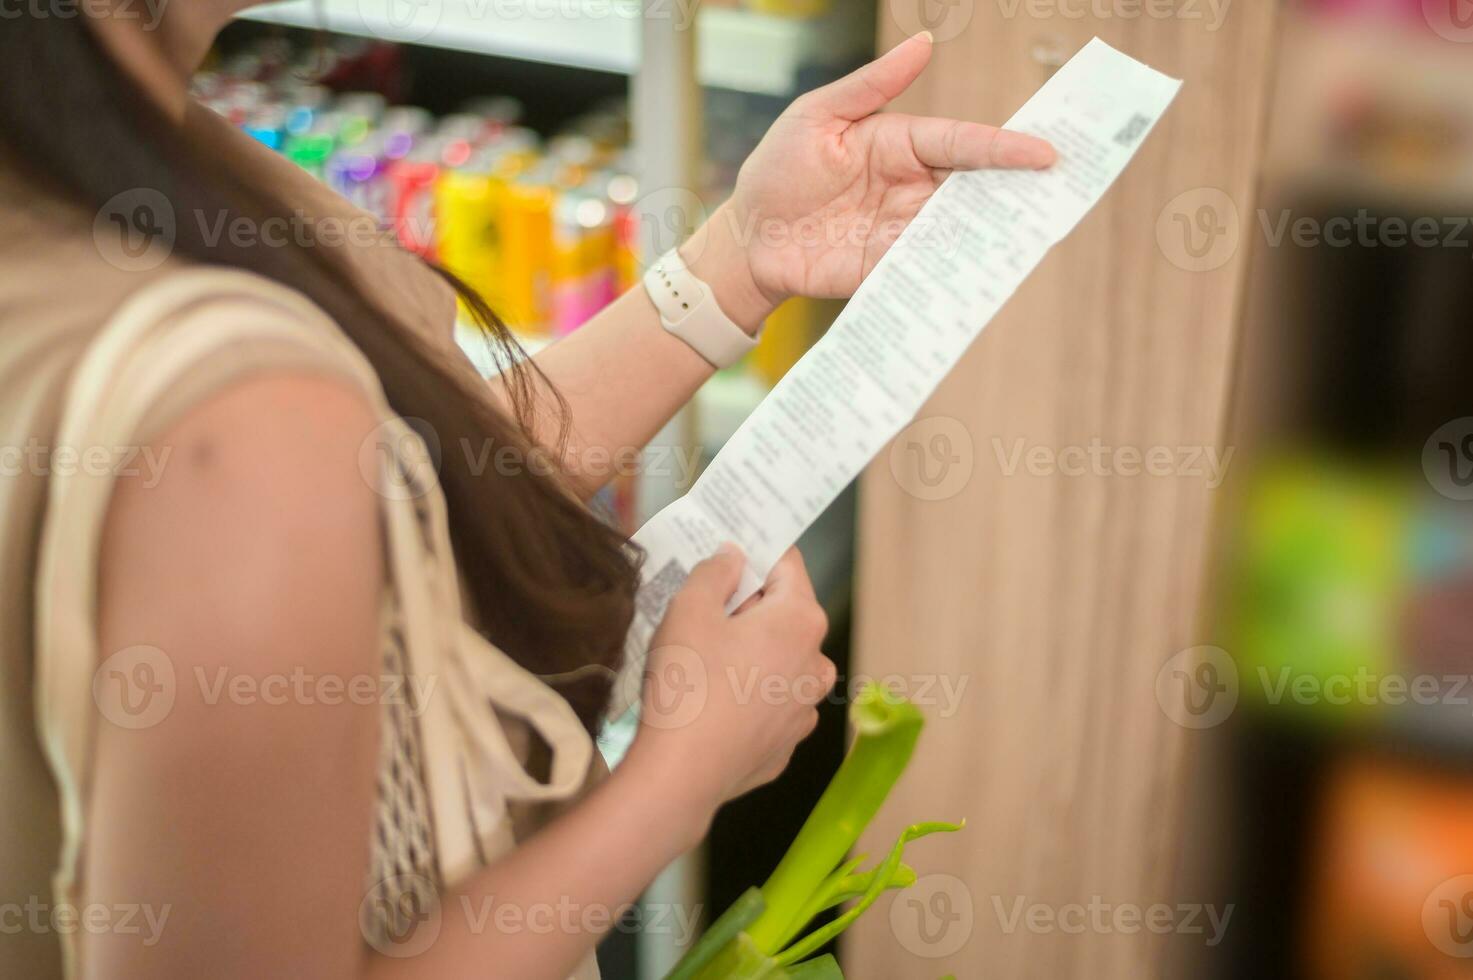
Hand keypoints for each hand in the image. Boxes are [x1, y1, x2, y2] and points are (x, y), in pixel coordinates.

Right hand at [627, 545, 835, 829]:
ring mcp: (805, 709)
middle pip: (785, 614)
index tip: (728, 549)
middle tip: (703, 608)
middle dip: (749, 606)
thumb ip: (715, 572)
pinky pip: (769, 703)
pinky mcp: (785, 744)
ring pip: (780, 661)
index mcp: (800, 621)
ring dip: (751, 653)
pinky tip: (711, 703)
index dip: (756, 551)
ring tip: (703, 660)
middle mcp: (816, 663)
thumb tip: (733, 556)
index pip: (788, 564)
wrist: (680, 775)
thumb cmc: (687, 684)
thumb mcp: (689, 610)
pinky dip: (747, 695)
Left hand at [683, 32, 1055, 329]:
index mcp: (901, 145)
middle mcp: (911, 189)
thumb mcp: (817, 115)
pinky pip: (927, 269)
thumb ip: (872, 85)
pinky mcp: (887, 269)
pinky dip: (955, 272)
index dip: (1003, 148)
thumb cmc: (778, 169)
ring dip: (994, 235)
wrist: (748, 238)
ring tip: (1036, 238)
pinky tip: (984, 275)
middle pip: (973, 189)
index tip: (1044, 152)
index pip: (961, 144)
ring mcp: (902, 231)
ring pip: (959, 231)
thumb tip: (926, 43)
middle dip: (1017, 191)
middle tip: (1065, 193)